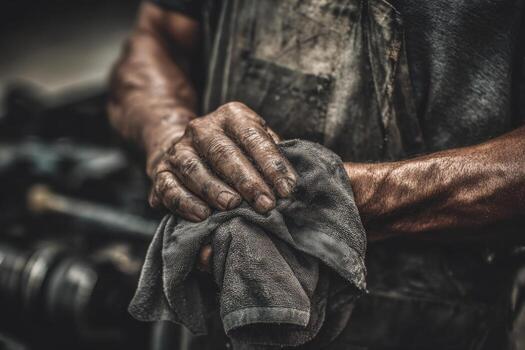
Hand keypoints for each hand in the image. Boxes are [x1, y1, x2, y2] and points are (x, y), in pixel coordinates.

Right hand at [148, 102, 296, 221]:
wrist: (188, 147)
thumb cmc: (236, 150)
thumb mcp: (257, 142)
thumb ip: (272, 154)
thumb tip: (293, 182)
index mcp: (232, 116)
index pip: (254, 137)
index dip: (272, 164)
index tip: (287, 189)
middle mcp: (202, 128)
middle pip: (224, 153)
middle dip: (247, 180)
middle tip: (266, 205)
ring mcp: (179, 150)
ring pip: (194, 169)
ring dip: (215, 189)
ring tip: (233, 207)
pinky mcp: (161, 171)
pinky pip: (169, 187)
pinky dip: (184, 202)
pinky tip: (202, 215)